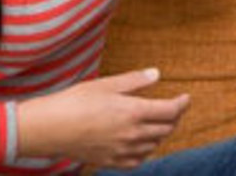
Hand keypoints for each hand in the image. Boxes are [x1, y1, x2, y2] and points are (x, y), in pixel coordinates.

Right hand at [16, 68, 189, 168]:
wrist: (49, 128)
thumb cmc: (75, 101)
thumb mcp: (105, 84)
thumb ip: (134, 81)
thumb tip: (156, 74)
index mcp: (133, 112)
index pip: (170, 111)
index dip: (182, 104)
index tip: (186, 98)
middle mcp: (132, 134)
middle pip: (166, 129)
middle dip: (174, 117)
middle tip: (174, 108)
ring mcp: (122, 150)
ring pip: (154, 145)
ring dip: (161, 134)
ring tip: (159, 123)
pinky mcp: (111, 161)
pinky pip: (138, 160)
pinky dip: (146, 151)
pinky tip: (143, 143)